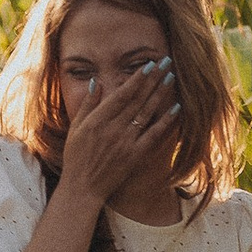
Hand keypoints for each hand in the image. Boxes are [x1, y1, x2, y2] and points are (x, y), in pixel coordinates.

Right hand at [55, 50, 179, 211]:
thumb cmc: (76, 157)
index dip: (136, 78)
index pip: (121, 94)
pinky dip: (165, 121)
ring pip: (147, 113)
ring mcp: (125, 142)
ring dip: (160, 94)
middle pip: (137, 99)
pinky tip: (175, 107)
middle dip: (152, 79)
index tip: (148, 64)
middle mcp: (113, 129)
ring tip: (171, 78)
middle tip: (165, 62)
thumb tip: (97, 82)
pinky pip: (153, 135)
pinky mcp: (135, 155)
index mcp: (97, 120)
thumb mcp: (75, 128)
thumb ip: (88, 105)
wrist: (83, 188)